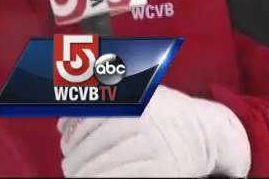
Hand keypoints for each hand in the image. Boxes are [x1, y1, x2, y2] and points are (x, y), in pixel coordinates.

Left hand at [58, 85, 250, 176]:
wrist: (206, 131)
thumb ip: (100, 106)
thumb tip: (62, 125)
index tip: (65, 146)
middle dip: (77, 157)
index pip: (90, 116)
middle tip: (68, 168)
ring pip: (109, 159)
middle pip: (96, 140)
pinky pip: (126, 174)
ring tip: (77, 177)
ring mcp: (153, 141)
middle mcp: (141, 116)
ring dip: (87, 172)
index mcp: (130, 97)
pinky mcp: (164, 165)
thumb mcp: (135, 97)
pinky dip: (106, 178)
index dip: (73, 134)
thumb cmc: (162, 115)